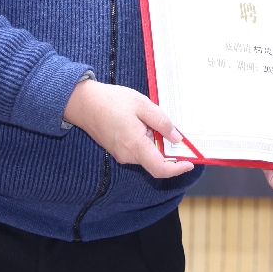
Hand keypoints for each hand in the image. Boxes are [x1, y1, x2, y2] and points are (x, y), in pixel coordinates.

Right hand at [63, 79, 194, 178]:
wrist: (83, 102)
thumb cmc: (110, 101)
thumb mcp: (142, 105)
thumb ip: (162, 122)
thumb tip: (176, 137)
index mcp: (135, 146)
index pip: (160, 169)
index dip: (177, 169)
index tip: (189, 163)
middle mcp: (127, 155)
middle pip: (155, 162)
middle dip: (166, 148)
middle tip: (169, 128)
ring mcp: (121, 154)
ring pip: (146, 154)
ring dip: (154, 141)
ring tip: (147, 118)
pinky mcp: (117, 150)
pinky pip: (137, 150)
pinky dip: (145, 140)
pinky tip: (140, 122)